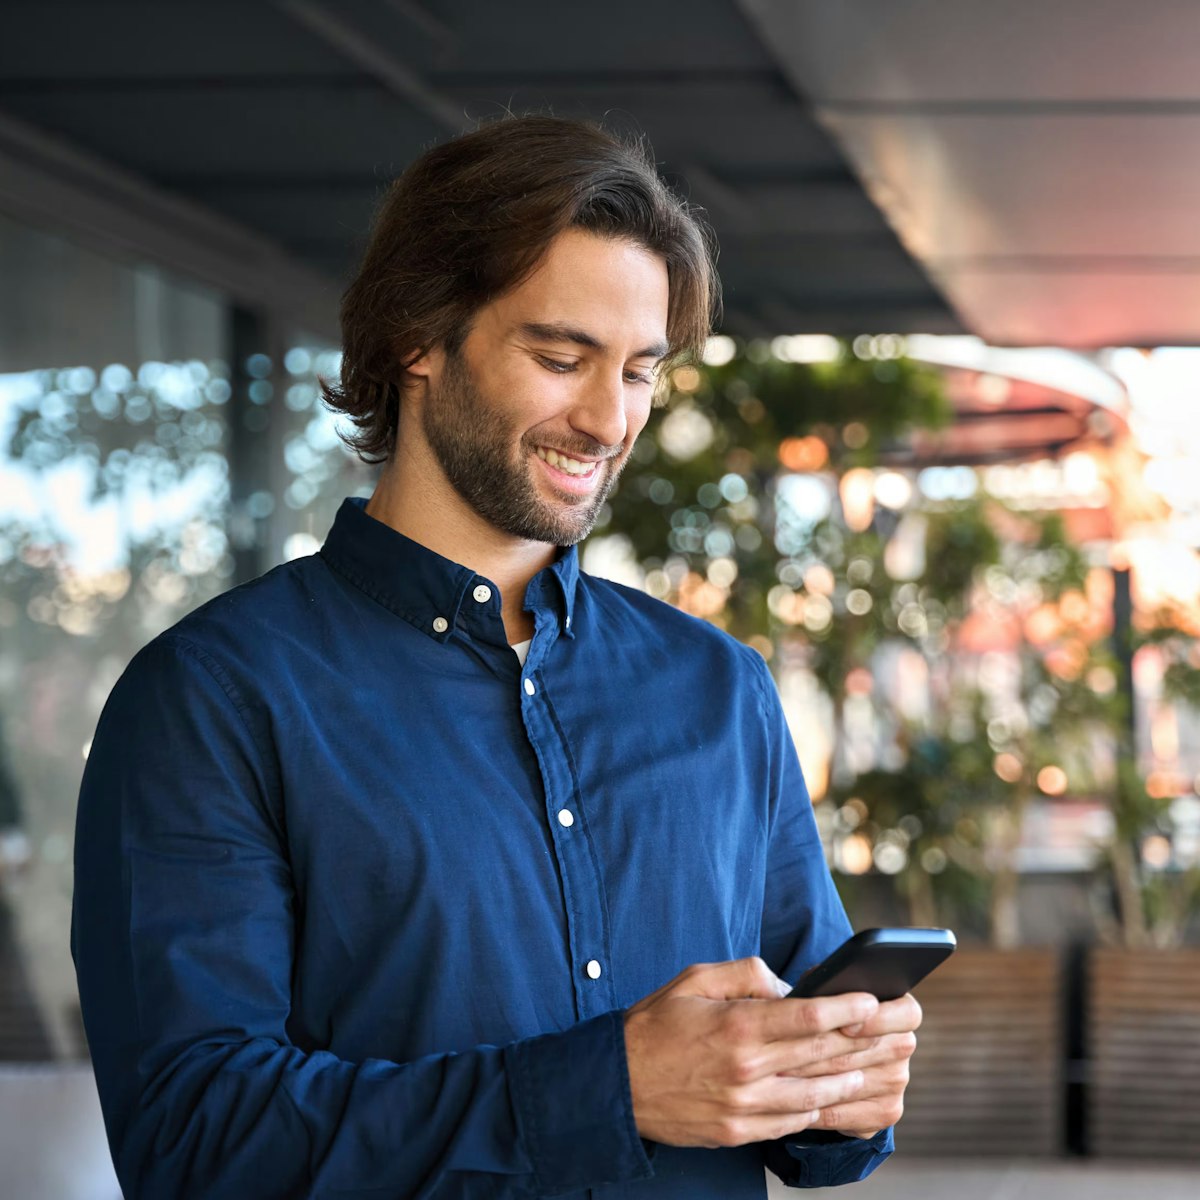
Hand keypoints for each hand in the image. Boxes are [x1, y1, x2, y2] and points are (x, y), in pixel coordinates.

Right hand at [623, 957, 883, 1147]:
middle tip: (890, 1031)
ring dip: (848, 1079)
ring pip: (815, 1094)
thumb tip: (785, 986)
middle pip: (820, 1056)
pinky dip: (818, 1107)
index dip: (846, 1008)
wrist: (617, 1085)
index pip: (808, 1016)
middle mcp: (746, 1069)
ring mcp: (745, 1106)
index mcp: (737, 1026)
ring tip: (872, 1066)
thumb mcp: (694, 979)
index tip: (870, 1000)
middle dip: (861, 1042)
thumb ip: (745, 973)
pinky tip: (832, 1094)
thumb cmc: (656, 1024)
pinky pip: (792, 1121)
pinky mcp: (739, 1132)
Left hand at [780, 992, 920, 1139]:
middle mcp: (903, 1046)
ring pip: (852, 1083)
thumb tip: (795, 989)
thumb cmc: (819, 1015)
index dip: (879, 1019)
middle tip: (787, 1052)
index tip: (846, 1025)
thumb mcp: (818, 991)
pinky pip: (844, 1114)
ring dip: (813, 1080)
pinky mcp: (885, 1112)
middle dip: (826, 1050)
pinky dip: (814, 1108)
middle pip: (873, 1050)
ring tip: (779, 1073)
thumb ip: (814, 984)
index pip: (906, 1013)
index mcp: (899, 1009)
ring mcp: (897, 1081)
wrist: (826, 1057)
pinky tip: (789, 1100)